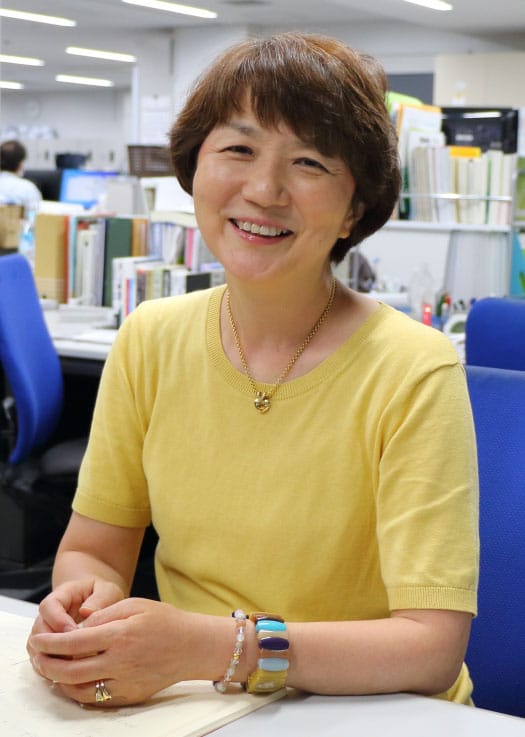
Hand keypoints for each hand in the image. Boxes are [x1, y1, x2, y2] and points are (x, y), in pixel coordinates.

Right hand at [27, 578, 124, 669]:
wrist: (96, 600)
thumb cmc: (101, 595)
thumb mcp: (106, 591)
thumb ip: (99, 599)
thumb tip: (86, 612)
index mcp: (61, 596)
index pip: (49, 607)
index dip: (57, 620)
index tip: (74, 631)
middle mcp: (48, 615)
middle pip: (38, 630)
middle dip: (52, 644)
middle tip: (72, 654)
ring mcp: (45, 632)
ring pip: (36, 648)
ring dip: (50, 659)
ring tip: (71, 666)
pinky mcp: (48, 648)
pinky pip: (42, 660)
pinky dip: (51, 669)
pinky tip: (68, 675)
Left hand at [28, 598, 196, 705]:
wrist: (192, 646)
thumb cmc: (164, 621)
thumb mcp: (134, 605)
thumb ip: (103, 615)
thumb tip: (78, 627)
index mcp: (120, 635)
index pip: (74, 642)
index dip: (51, 642)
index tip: (38, 639)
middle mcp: (120, 662)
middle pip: (71, 670)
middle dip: (47, 664)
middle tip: (37, 656)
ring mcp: (125, 682)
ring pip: (80, 689)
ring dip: (59, 681)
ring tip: (50, 670)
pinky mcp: (130, 695)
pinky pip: (97, 699)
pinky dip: (79, 692)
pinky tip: (72, 682)